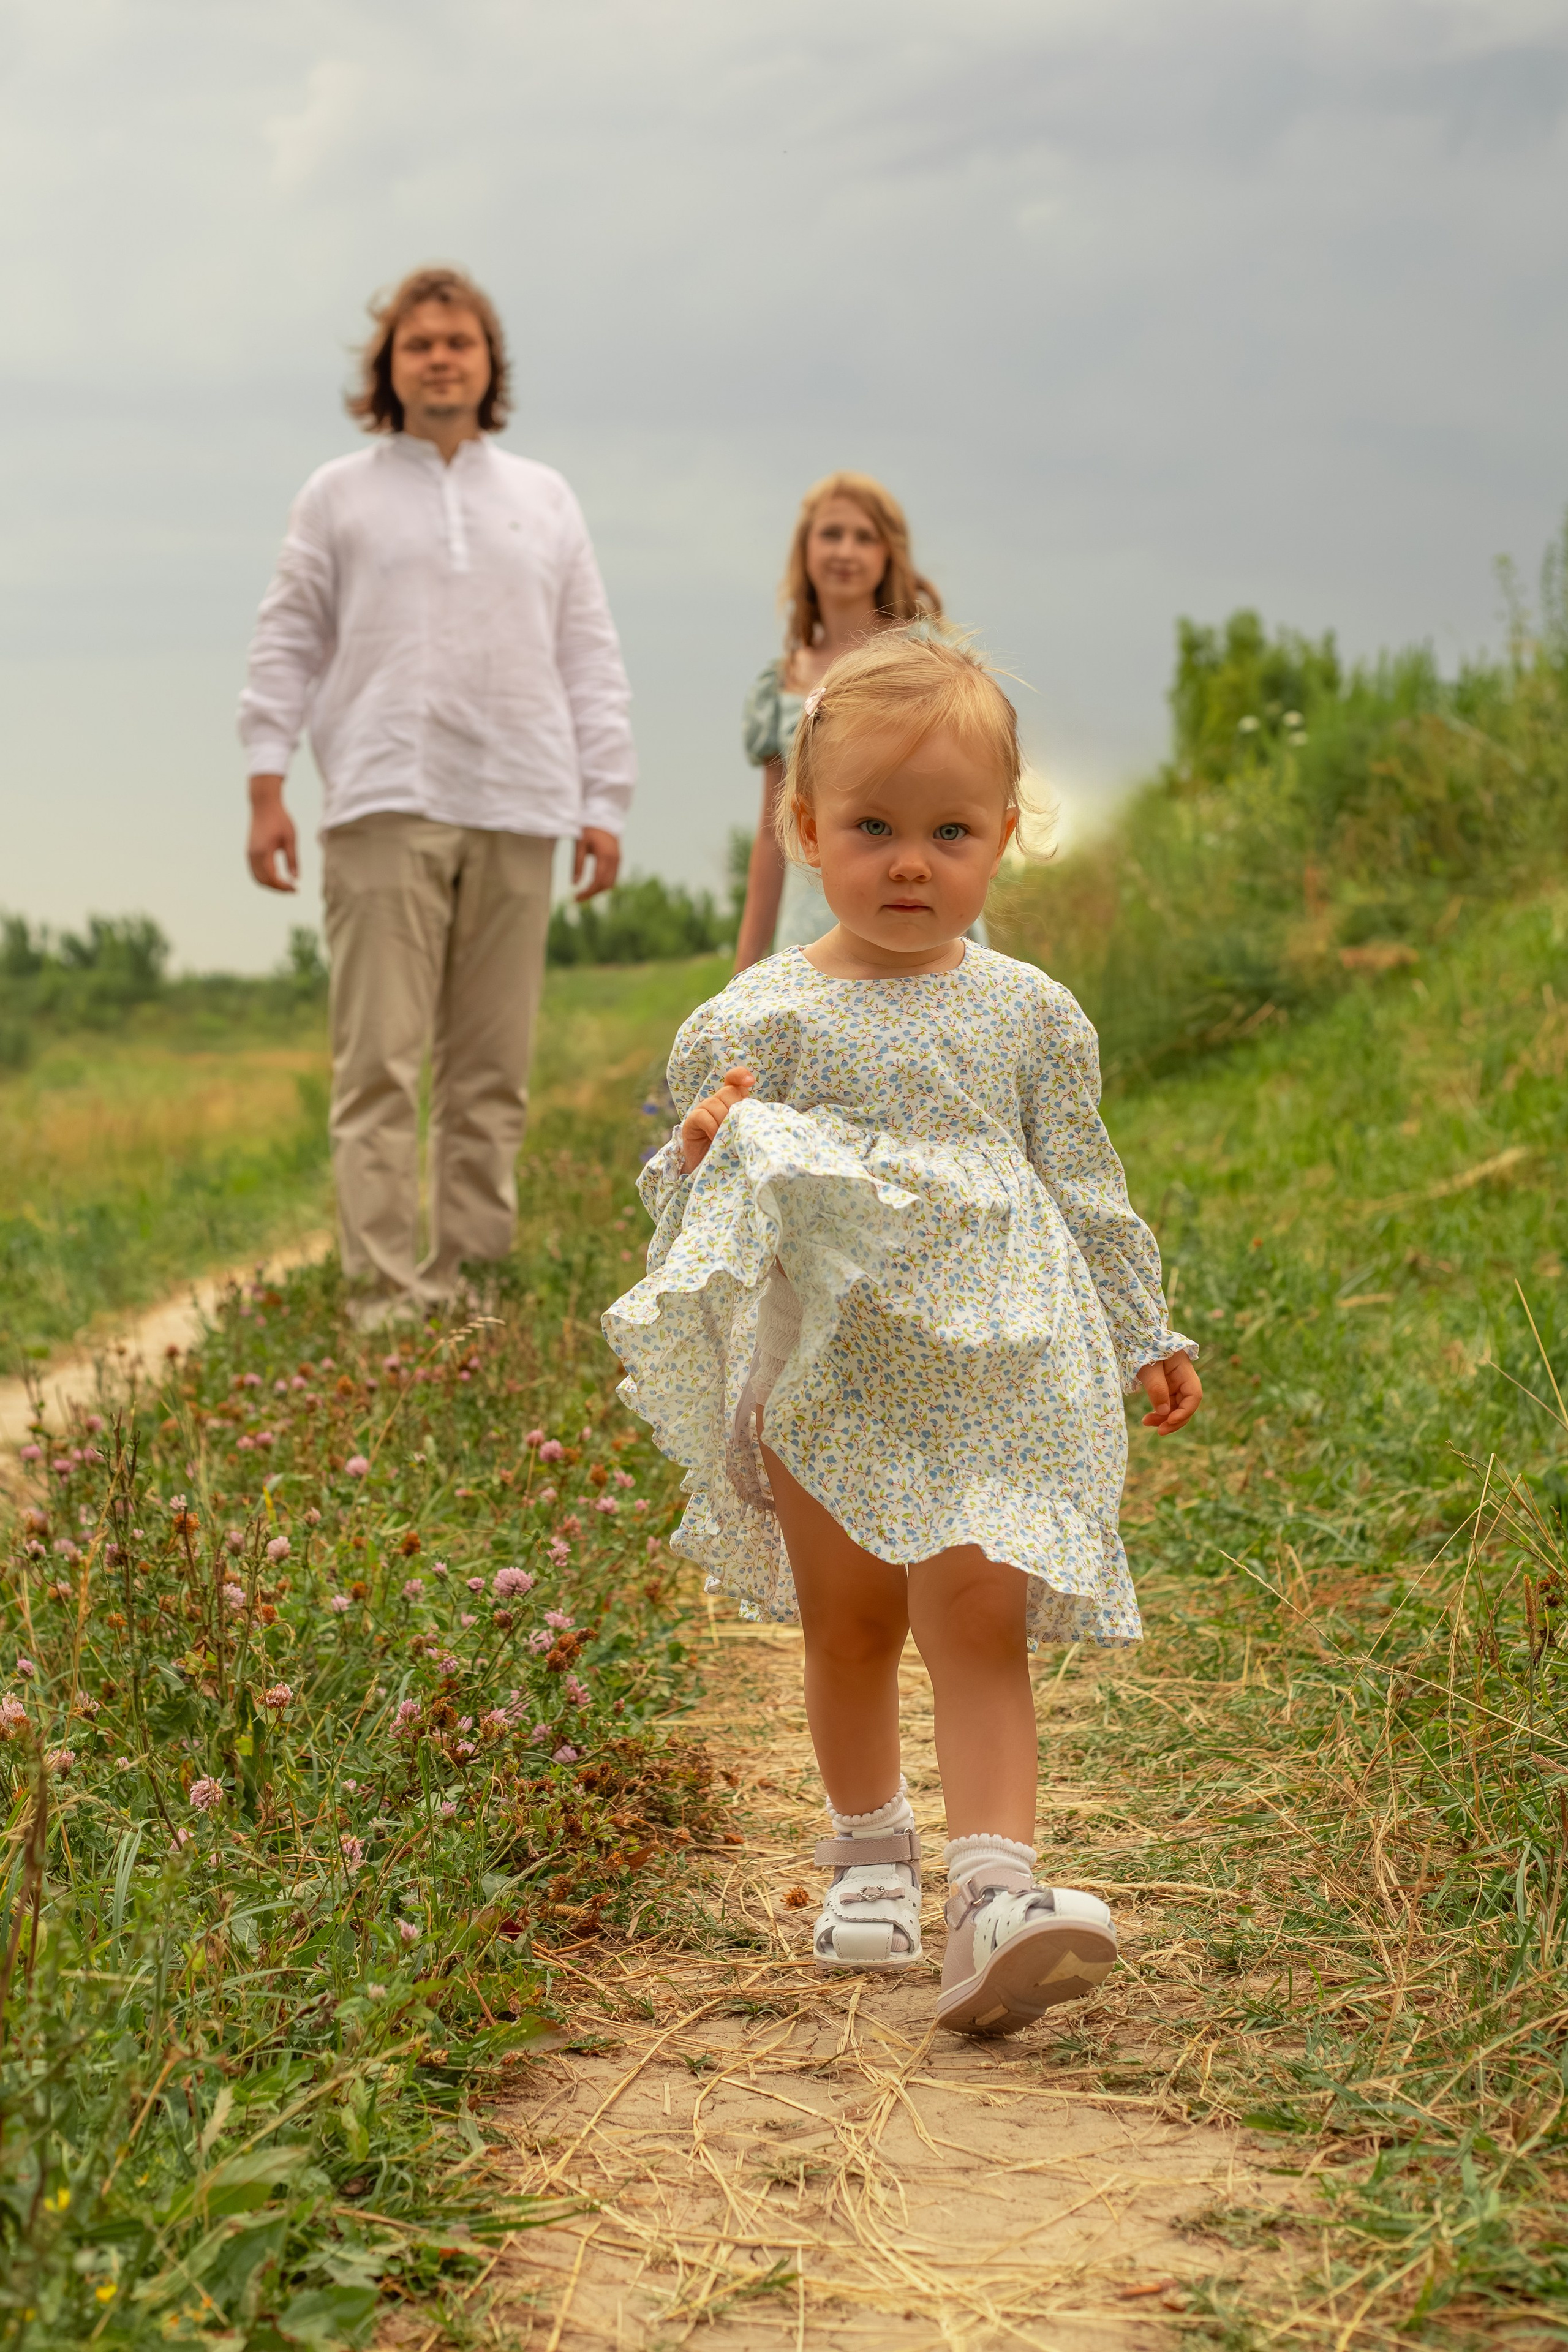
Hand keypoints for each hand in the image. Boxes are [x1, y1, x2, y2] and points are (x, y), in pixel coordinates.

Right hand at [247, 775, 297, 892]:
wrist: (264, 804)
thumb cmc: (280, 819)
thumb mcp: (290, 839)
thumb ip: (292, 860)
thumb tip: (296, 878)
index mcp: (264, 853)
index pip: (272, 878)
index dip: (284, 887)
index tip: (296, 889)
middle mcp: (253, 855)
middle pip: (263, 881)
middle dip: (278, 888)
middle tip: (293, 890)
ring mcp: (249, 853)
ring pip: (257, 878)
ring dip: (270, 884)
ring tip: (285, 885)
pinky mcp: (249, 851)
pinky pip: (255, 871)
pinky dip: (264, 878)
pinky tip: (277, 877)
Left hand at [573, 826, 620, 900]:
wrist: (604, 817)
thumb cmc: (589, 829)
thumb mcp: (579, 844)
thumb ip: (577, 864)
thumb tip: (574, 884)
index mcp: (604, 855)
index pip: (597, 880)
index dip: (587, 892)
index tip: (575, 898)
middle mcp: (614, 860)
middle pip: (605, 885)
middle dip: (592, 894)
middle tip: (577, 898)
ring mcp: (618, 860)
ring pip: (610, 884)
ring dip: (598, 890)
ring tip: (584, 892)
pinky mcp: (618, 860)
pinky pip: (613, 877)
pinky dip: (603, 884)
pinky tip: (592, 884)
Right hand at [680, 1067, 754, 1172]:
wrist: (712, 1169)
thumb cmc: (732, 1150)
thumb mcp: (744, 1132)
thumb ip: (749, 1118)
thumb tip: (759, 1113)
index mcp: (732, 1101)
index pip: (734, 1079)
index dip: (740, 1075)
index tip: (750, 1081)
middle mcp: (717, 1101)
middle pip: (729, 1092)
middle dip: (735, 1108)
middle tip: (737, 1127)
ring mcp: (703, 1109)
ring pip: (716, 1103)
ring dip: (724, 1121)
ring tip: (726, 1137)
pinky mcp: (691, 1121)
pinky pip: (703, 1115)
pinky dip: (712, 1127)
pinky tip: (715, 1139)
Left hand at [1137, 1352, 1202, 1432]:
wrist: (1134, 1336)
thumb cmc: (1140, 1346)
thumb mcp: (1147, 1367)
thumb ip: (1157, 1387)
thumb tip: (1164, 1412)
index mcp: (1184, 1368)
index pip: (1194, 1394)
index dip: (1185, 1411)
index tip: (1170, 1421)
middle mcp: (1182, 1377)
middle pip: (1186, 1404)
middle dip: (1174, 1419)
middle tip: (1160, 1431)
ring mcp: (1174, 1383)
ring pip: (1176, 1406)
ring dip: (1165, 1418)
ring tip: (1147, 1422)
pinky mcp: (1165, 1386)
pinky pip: (1167, 1404)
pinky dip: (1160, 1413)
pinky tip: (1149, 1419)